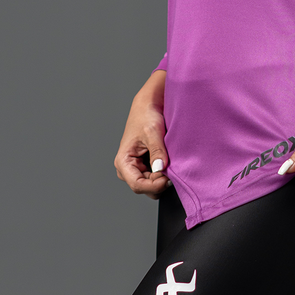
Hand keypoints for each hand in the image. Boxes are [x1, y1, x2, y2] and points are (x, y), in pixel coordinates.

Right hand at [114, 71, 170, 196]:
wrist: (149, 106)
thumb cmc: (146, 116)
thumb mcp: (152, 132)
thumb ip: (157, 151)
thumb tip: (160, 168)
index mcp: (123, 161)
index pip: (137, 185)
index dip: (154, 185)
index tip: (168, 179)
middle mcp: (127, 168)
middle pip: (145, 188)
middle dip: (159, 182)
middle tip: (171, 169)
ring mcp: (136, 169)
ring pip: (151, 185)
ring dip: (161, 178)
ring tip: (169, 163)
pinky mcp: (145, 167)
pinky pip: (155, 179)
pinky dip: (163, 174)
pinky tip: (168, 163)